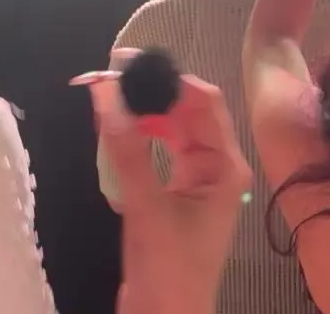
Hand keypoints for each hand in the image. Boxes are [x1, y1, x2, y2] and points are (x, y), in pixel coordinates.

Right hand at [74, 63, 250, 313]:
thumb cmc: (170, 266)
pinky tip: (115, 129)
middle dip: (152, 92)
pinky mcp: (174, 196)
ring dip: (143, 113)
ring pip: (171, 130)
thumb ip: (125, 147)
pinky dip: (138, 138)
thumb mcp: (145, 204)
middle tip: (109, 75)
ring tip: (107, 97)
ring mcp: (196, 182)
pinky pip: (159, 152)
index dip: (169, 77)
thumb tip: (104, 92)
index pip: (204, 101)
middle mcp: (216, 168)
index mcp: (225, 166)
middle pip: (186, 112)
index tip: (127, 62)